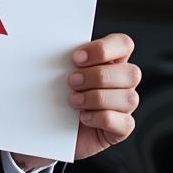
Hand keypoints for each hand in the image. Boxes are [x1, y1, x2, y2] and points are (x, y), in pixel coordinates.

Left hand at [13, 33, 139, 170]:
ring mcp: (124, 107)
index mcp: (109, 62)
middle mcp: (122, 83)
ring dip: (97, 98)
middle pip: (131, 72)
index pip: (123, 44)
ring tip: (74, 101)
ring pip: (129, 98)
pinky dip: (100, 118)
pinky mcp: (121, 129)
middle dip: (98, 76)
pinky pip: (123, 122)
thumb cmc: (55, 97)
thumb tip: (41, 43)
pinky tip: (83, 117)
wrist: (47, 129)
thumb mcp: (54, 73)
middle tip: (72, 81)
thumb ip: (61, 58)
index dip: (104, 49)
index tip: (76, 58)